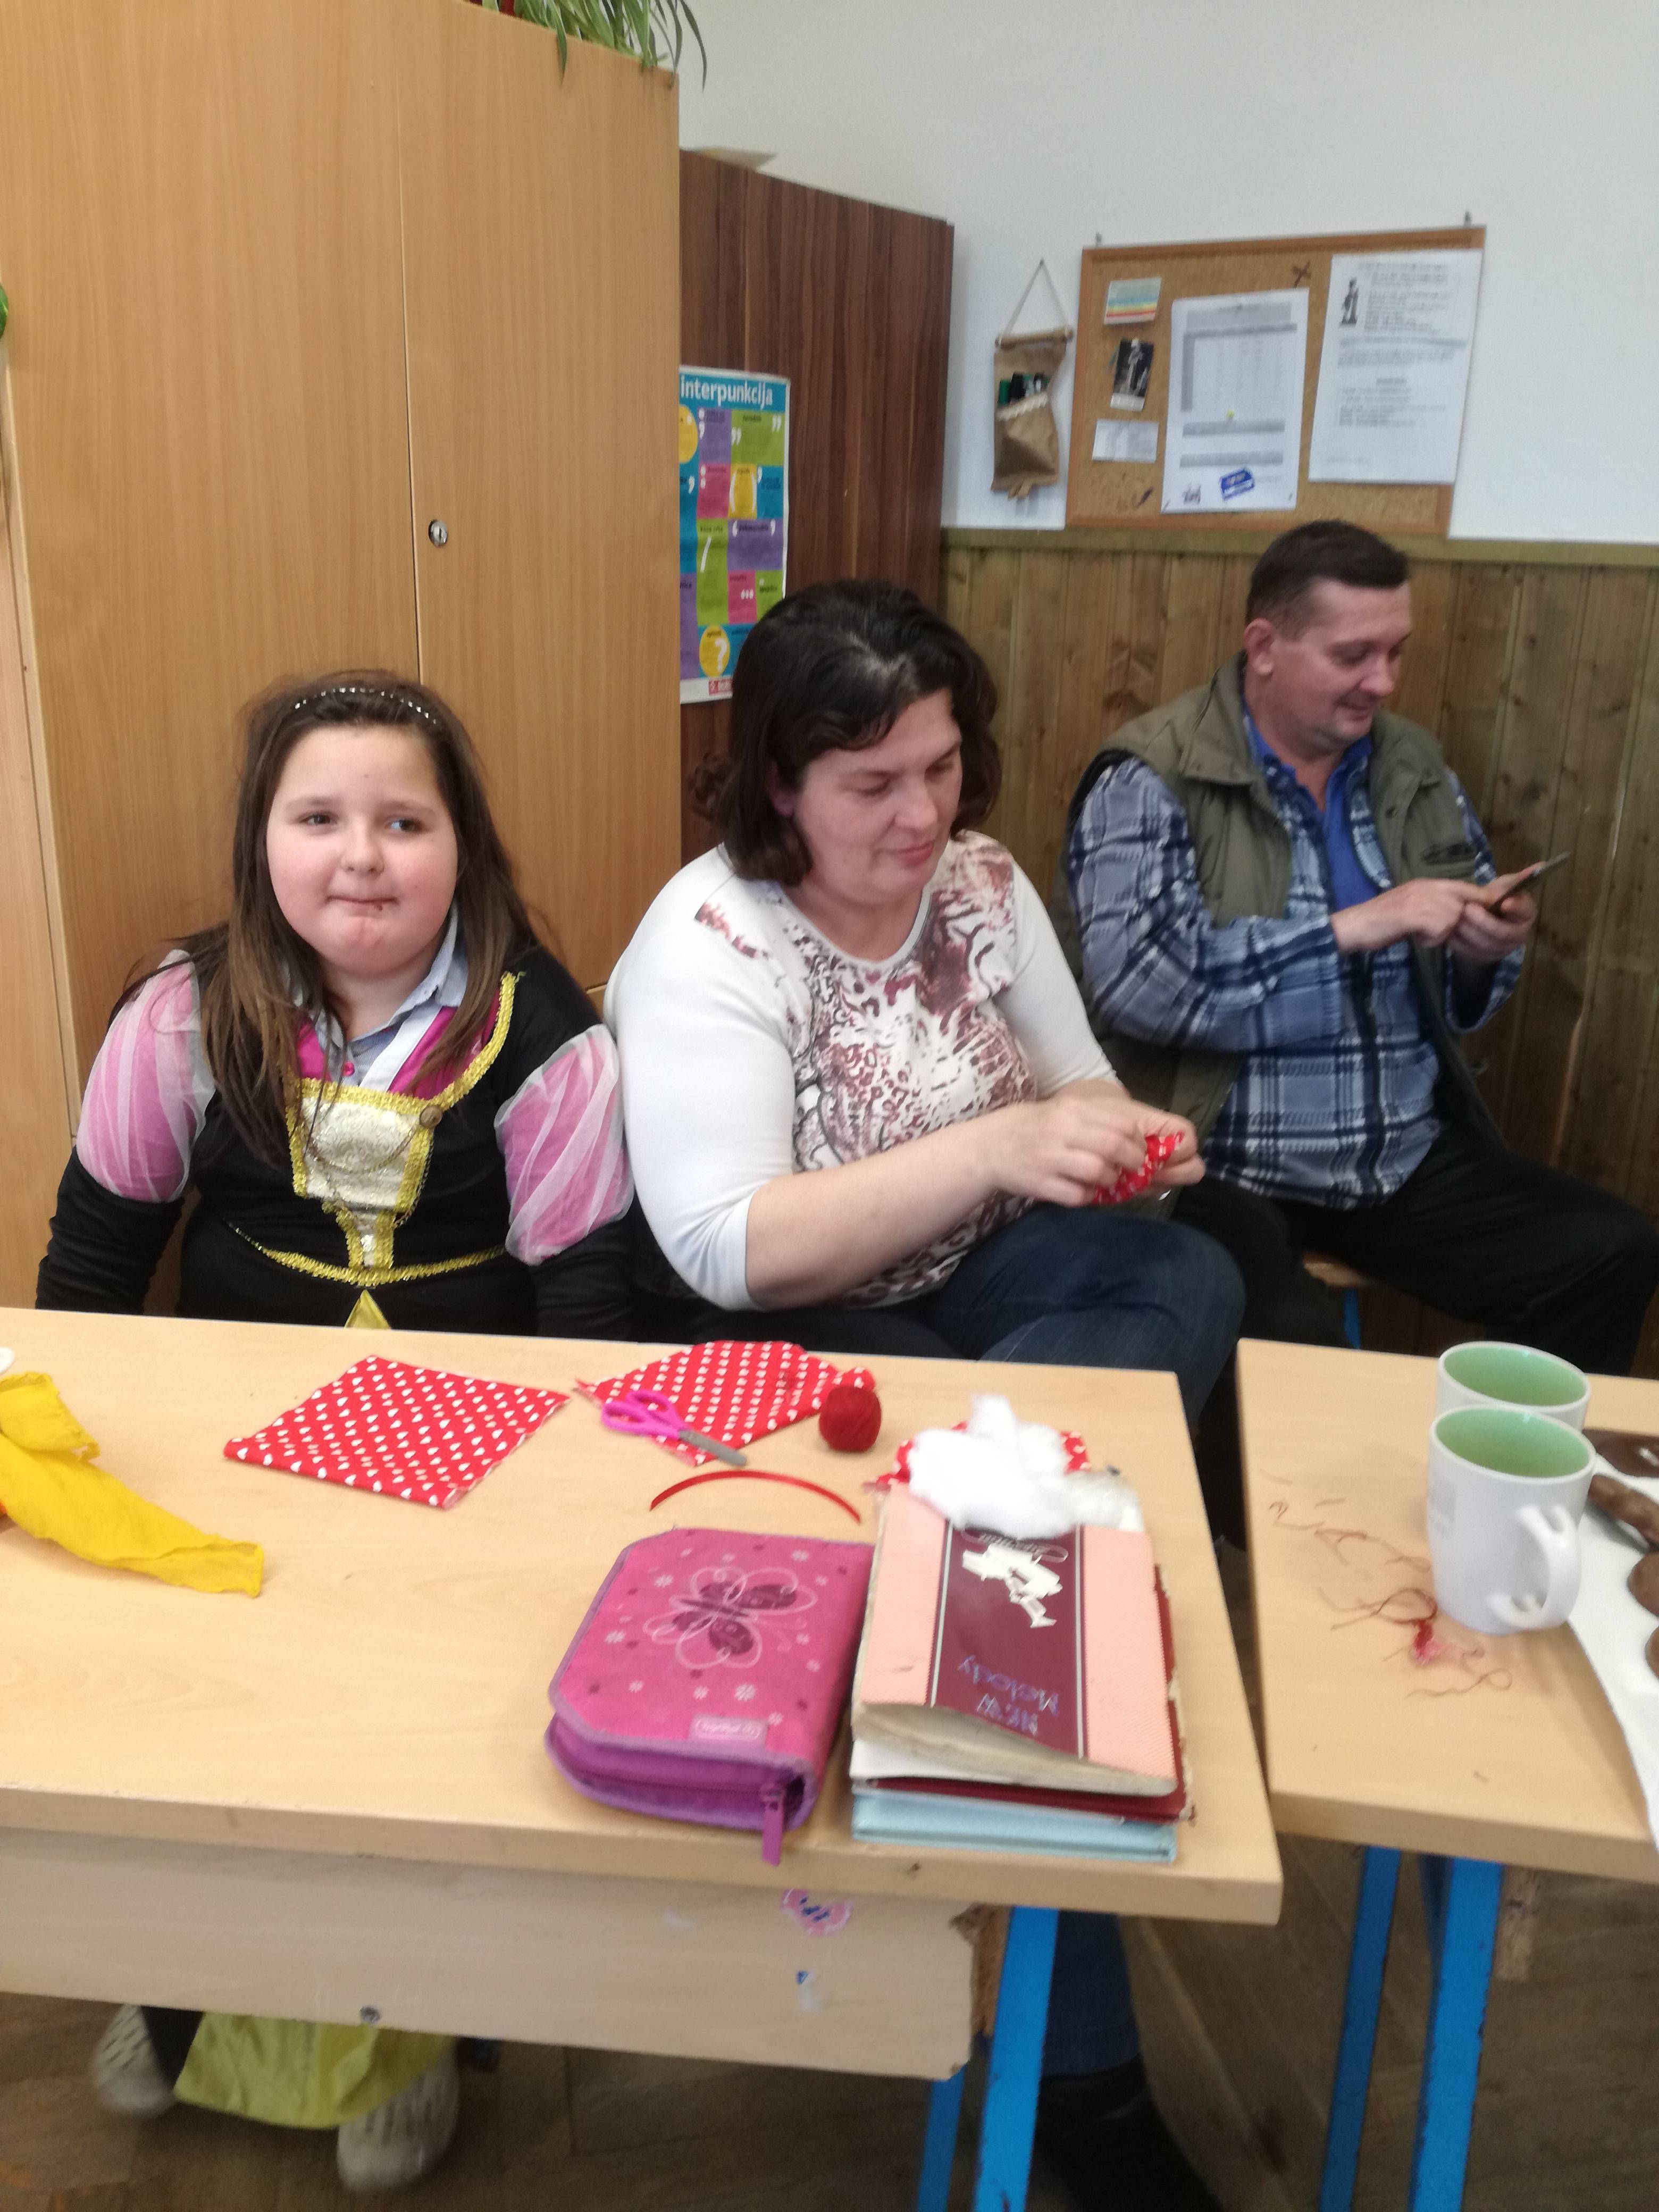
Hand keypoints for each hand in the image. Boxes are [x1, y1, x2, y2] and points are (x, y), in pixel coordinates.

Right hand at [980, 1081, 1202, 1207]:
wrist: (992, 1145)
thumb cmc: (1046, 1130)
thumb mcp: (1076, 1114)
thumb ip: (1113, 1125)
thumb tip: (1163, 1150)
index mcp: (1079, 1109)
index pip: (1128, 1122)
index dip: (1147, 1142)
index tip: (1150, 1154)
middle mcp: (1066, 1128)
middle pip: (1118, 1146)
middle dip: (1134, 1163)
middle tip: (1132, 1170)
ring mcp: (1052, 1156)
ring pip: (1101, 1172)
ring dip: (1112, 1181)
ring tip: (1106, 1179)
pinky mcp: (1040, 1182)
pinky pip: (1078, 1196)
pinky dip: (1087, 1197)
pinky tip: (1082, 1190)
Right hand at [1331, 877, 1492, 954]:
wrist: (1354, 926)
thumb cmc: (1379, 921)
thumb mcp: (1410, 905)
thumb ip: (1433, 904)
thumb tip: (1458, 912)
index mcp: (1425, 883)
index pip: (1463, 887)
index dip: (1478, 899)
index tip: (1488, 910)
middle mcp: (1426, 886)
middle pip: (1463, 904)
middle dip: (1457, 922)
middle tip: (1437, 931)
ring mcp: (1421, 898)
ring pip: (1453, 918)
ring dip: (1440, 933)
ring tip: (1419, 934)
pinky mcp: (1416, 914)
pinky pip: (1440, 930)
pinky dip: (1430, 940)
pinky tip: (1415, 938)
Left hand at [1450, 878, 1534, 964]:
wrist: (1478, 921)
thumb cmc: (1494, 900)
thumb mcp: (1504, 886)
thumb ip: (1516, 879)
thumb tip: (1540, 866)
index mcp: (1525, 914)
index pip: (1524, 912)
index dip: (1515, 908)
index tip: (1503, 903)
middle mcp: (1518, 935)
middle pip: (1503, 933)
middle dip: (1484, 921)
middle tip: (1467, 908)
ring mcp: (1502, 949)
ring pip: (1486, 945)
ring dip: (1469, 932)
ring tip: (1456, 918)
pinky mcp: (1484, 958)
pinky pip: (1471, 954)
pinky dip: (1459, 943)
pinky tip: (1450, 931)